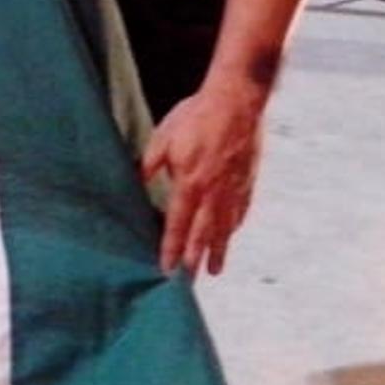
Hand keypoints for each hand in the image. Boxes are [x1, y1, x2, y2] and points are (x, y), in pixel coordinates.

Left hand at [141, 81, 266, 276]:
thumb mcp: (163, 138)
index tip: (166, 270)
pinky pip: (241, 211)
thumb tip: (136, 182)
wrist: (236, 101)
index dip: (171, 249)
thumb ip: (150, 164)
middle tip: (189, 283)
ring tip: (214, 270)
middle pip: (203, 235)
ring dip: (218, 251)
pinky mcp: (248, 180)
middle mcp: (214, 193)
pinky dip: (235, 227)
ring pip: (225, 228)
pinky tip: (231, 235)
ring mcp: (234, 189)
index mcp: (190, 184)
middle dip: (195, 261)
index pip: (177, 225)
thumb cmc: (195, 117)